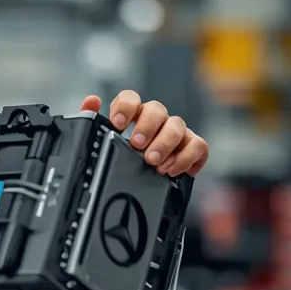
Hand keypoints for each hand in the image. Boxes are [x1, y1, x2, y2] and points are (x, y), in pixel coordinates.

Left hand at [81, 91, 208, 176]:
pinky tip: (173, 170)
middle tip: (138, 145)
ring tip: (154, 163)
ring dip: (165, 144)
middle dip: (147, 127)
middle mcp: (157, 119)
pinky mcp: (193, 147)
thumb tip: (91, 101)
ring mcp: (177, 132)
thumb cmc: (124, 159)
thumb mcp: (104, 143)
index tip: (118, 125)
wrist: (140, 192)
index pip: (131, 98)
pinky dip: (187, 158)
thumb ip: (93, 120)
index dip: (126, 107)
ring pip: (178, 125)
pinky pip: (199, 145)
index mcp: (133, 114)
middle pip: (157, 109)